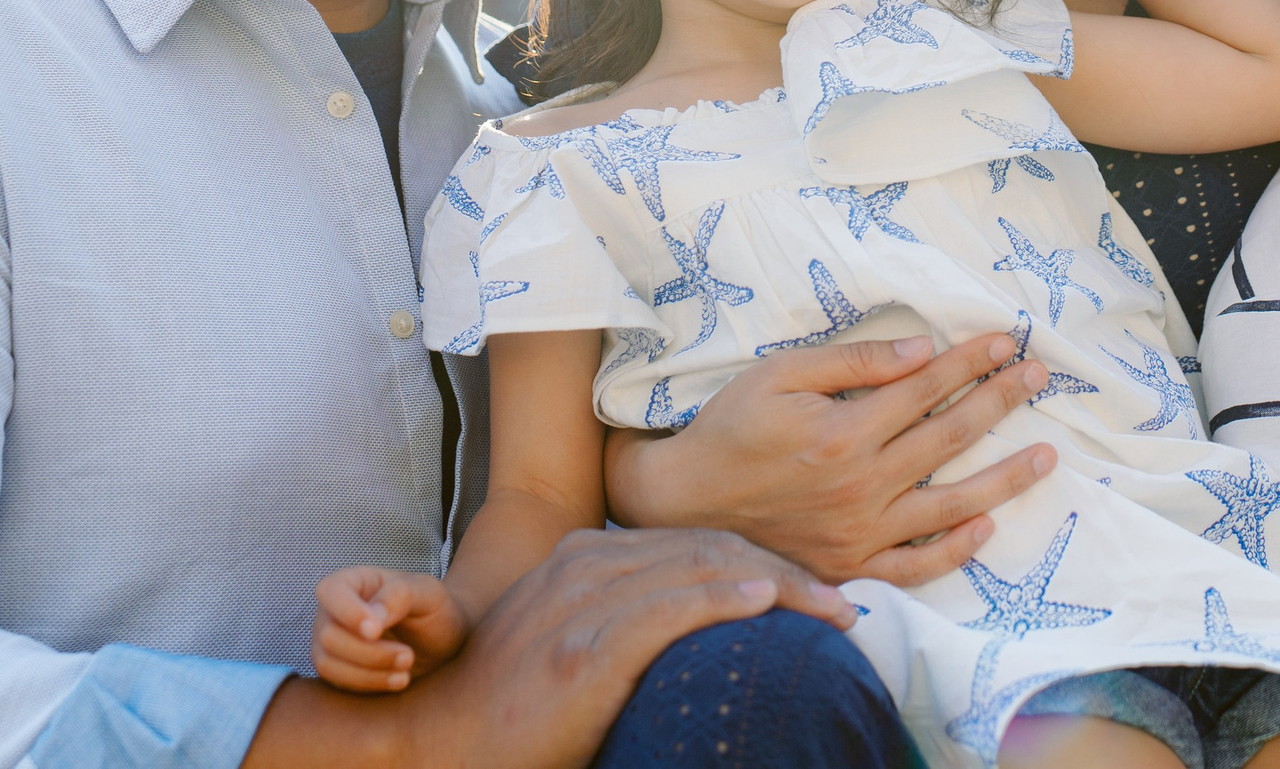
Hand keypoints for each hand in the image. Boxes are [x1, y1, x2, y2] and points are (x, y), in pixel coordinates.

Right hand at [313, 566, 466, 692]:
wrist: (441, 641)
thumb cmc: (433, 608)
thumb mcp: (427, 593)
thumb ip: (399, 596)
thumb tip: (369, 622)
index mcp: (353, 581)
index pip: (331, 591)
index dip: (348, 612)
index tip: (376, 631)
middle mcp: (334, 611)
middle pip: (329, 635)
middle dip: (370, 652)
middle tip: (408, 655)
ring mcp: (330, 642)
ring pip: (328, 663)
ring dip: (369, 673)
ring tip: (406, 670)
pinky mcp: (337, 670)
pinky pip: (338, 683)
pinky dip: (369, 685)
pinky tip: (399, 680)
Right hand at [399, 529, 852, 766]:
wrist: (436, 738)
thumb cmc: (508, 703)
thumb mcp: (563, 636)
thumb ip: (621, 615)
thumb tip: (705, 621)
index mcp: (583, 555)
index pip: (694, 541)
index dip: (761, 560)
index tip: (814, 590)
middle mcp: (585, 563)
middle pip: (708, 547)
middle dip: (785, 571)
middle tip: (843, 603)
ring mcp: (582, 603)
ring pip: (701, 571)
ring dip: (779, 587)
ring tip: (833, 612)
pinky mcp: (583, 649)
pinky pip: (668, 610)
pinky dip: (722, 600)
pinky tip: (765, 602)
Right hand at [604, 333, 1056, 585]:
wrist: (684, 503)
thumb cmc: (730, 428)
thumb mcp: (779, 374)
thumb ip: (853, 362)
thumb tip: (921, 350)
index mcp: (845, 432)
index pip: (928, 388)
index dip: (972, 362)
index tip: (1007, 341)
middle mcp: (862, 484)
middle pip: (950, 436)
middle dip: (1001, 401)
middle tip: (1040, 376)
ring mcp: (861, 532)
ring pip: (951, 504)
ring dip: (1005, 477)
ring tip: (1046, 455)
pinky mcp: (852, 567)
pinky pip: (917, 566)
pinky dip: (956, 549)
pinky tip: (986, 527)